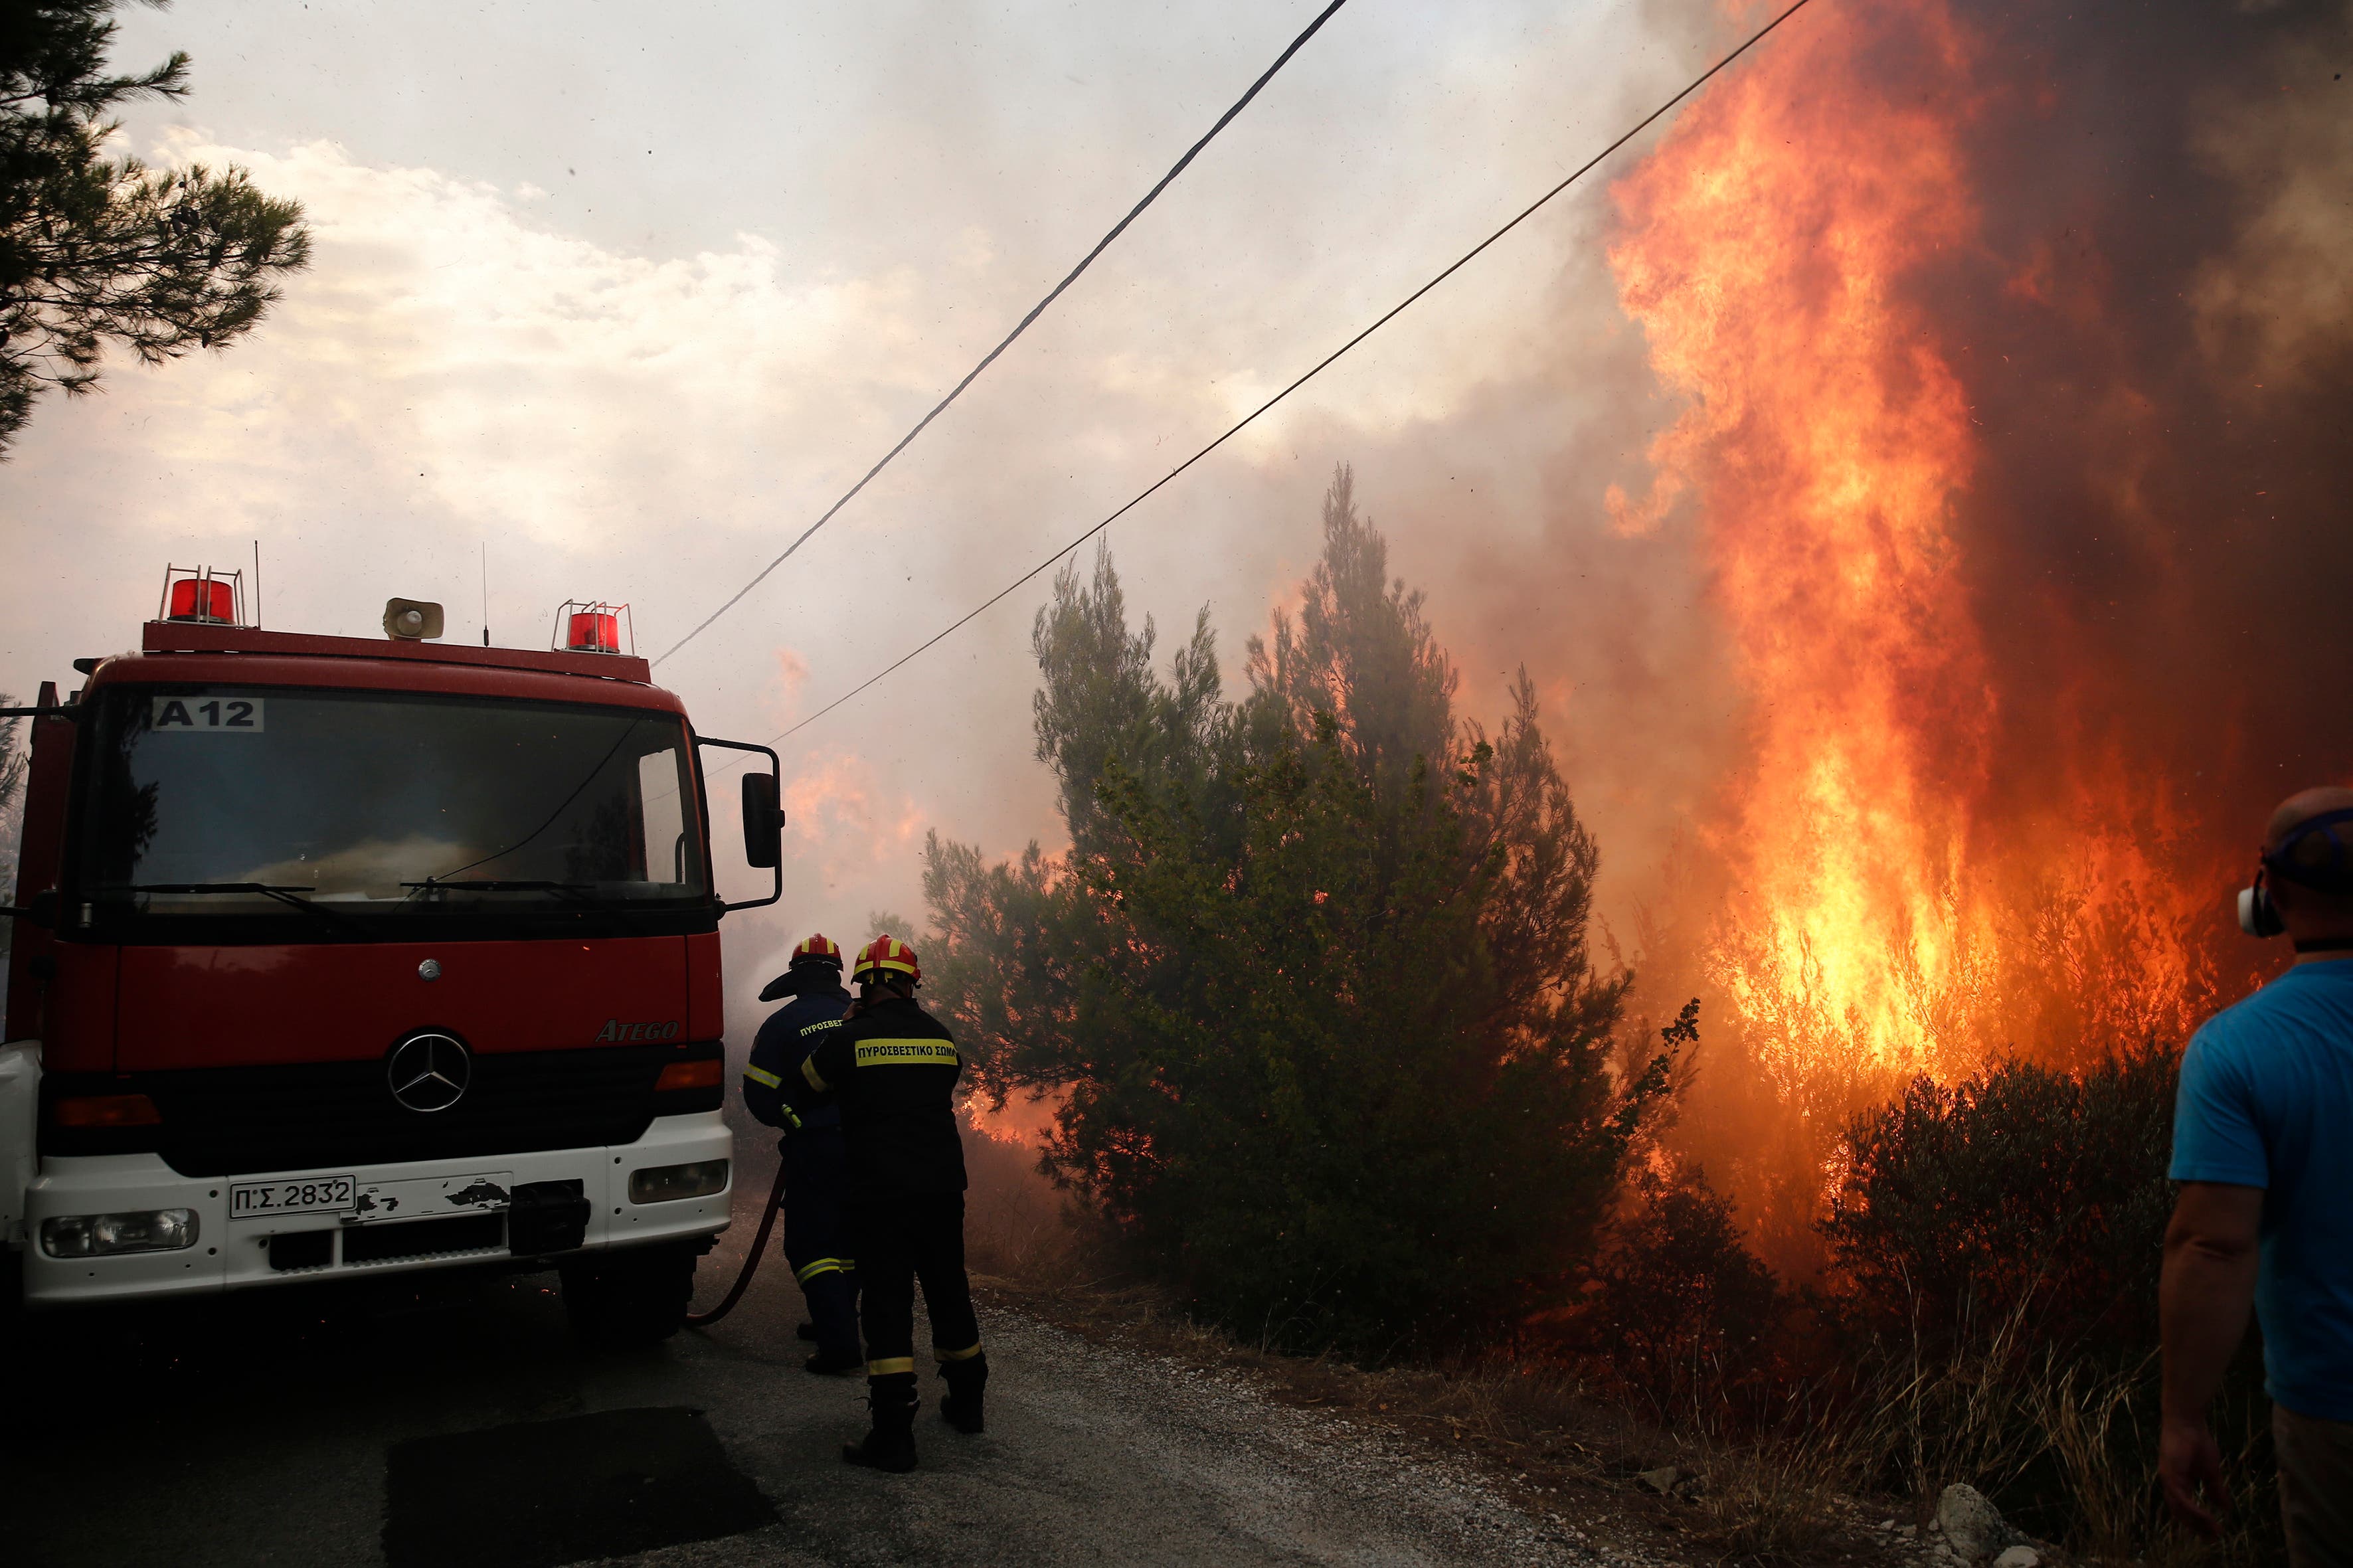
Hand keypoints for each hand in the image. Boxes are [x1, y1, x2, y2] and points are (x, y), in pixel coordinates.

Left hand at [2158, 1411, 2228, 1537]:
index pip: (2186, 1508)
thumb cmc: (2198, 1442)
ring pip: (2179, 1508)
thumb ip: (2215, 1489)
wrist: (2188, 1422)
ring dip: (2197, 1522)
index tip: (2214, 1533)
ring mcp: (2168, 1479)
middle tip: (2213, 1539)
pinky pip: (2180, 1497)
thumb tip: (2225, 1508)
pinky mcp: (2169, 1473)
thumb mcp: (2211, 1471)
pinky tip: (2205, 1517)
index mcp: (2179, 1483)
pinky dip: (2192, 1509)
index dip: (2199, 1522)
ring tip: (2213, 1532)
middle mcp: (2171, 1483)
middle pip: (2180, 1513)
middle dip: (2197, 1527)